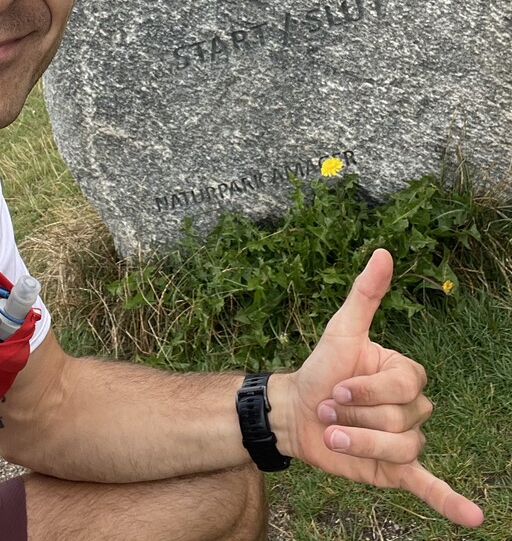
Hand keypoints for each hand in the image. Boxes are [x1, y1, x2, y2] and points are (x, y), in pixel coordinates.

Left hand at [269, 249, 482, 527]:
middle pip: (404, 417)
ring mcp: (406, 438)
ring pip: (403, 447)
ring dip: (362, 443)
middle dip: (359, 415)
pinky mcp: (395, 468)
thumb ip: (365, 294)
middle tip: (330, 410)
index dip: (369, 390)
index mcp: (404, 372)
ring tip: (335, 437)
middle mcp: (411, 405)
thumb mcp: (341, 330)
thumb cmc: (319, 368)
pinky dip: (451, 503)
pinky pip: (430, 485)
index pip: (406, 385)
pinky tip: (474, 518)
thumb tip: (383, 253)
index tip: (336, 386)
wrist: (294, 413)